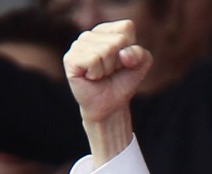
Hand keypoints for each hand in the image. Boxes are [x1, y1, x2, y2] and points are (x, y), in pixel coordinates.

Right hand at [63, 20, 152, 164]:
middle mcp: (90, 34)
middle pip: (117, 40)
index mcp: (107, 30)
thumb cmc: (122, 83)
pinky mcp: (70, 58)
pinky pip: (92, 60)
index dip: (130, 49)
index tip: (122, 62)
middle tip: (110, 72)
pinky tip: (91, 77)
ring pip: (105, 50)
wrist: (110, 106)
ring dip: (107, 69)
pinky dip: (96, 73)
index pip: (126, 28)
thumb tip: (123, 54)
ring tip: (101, 75)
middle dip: (118, 61)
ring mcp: (78, 45)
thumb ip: (141, 54)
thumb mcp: (141, 66)